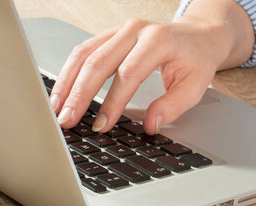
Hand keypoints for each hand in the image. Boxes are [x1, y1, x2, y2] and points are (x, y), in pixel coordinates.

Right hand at [50, 0, 253, 133]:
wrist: (198, 36)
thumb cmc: (197, 60)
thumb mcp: (196, 86)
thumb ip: (173, 106)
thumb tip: (151, 126)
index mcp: (158, 41)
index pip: (128, 73)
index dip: (112, 102)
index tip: (102, 125)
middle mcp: (135, 31)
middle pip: (98, 61)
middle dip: (80, 95)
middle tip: (68, 121)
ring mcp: (120, 30)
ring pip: (84, 54)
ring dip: (68, 83)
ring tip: (57, 109)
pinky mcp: (111, 35)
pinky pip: (85, 51)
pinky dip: (71, 73)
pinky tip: (63, 92)